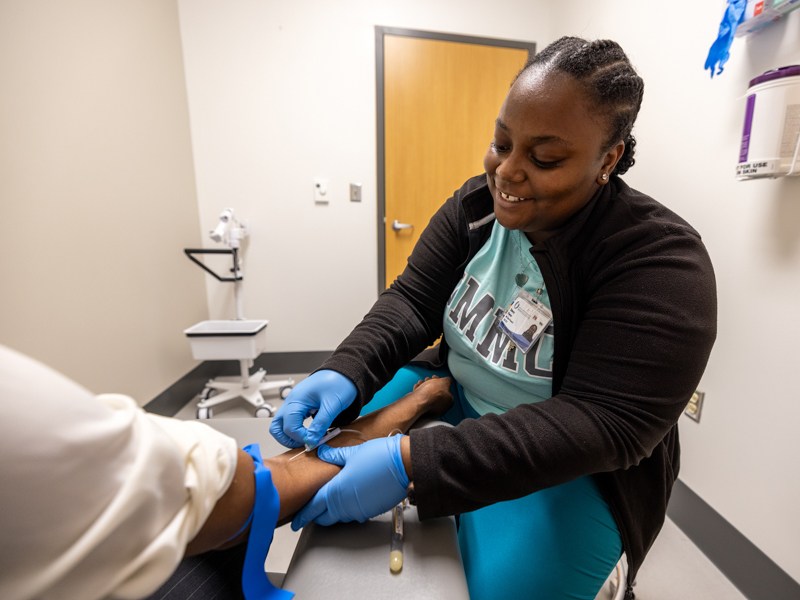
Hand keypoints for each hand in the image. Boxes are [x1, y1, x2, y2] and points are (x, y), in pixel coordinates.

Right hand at [269, 370, 356, 447]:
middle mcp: (291, 401)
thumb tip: (311, 442)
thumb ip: (320, 425)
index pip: (289, 427)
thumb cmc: (339, 383)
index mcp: (296, 400)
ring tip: (307, 440)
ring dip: (290, 436)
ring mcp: (294, 403)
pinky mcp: (300, 405)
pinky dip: (296, 429)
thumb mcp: (332, 406)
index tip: (314, 442)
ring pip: (281, 425)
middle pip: (277, 427)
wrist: (345, 371)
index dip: (301, 438)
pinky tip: (310, 432)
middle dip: (289, 440)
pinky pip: (291, 420)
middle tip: (306, 444)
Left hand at [291, 435, 408, 529]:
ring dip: (333, 513)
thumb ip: (334, 456)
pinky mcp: (371, 511)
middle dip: (317, 516)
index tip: (295, 521)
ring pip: (340, 517)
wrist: (405, 464)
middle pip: (325, 518)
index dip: (303, 516)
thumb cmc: (380, 456)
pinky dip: (348, 511)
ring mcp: (360, 510)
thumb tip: (322, 452)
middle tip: (312, 511)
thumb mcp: (352, 452)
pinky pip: (354, 515)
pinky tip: (350, 499)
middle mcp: (347, 504)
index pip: (314, 508)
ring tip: (330, 503)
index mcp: (337, 490)